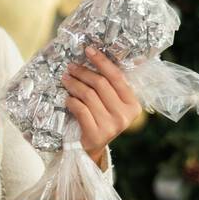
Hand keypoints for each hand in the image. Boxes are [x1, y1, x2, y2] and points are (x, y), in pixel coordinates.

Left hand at [61, 47, 142, 164]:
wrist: (90, 149)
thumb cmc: (99, 120)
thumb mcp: (111, 105)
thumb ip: (109, 87)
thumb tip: (97, 57)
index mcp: (133, 105)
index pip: (117, 77)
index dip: (101, 61)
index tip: (88, 50)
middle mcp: (125, 115)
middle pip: (101, 84)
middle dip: (83, 72)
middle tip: (71, 67)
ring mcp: (111, 126)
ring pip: (89, 96)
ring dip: (74, 85)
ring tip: (66, 79)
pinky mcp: (96, 134)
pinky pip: (80, 110)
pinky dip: (71, 101)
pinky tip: (67, 98)